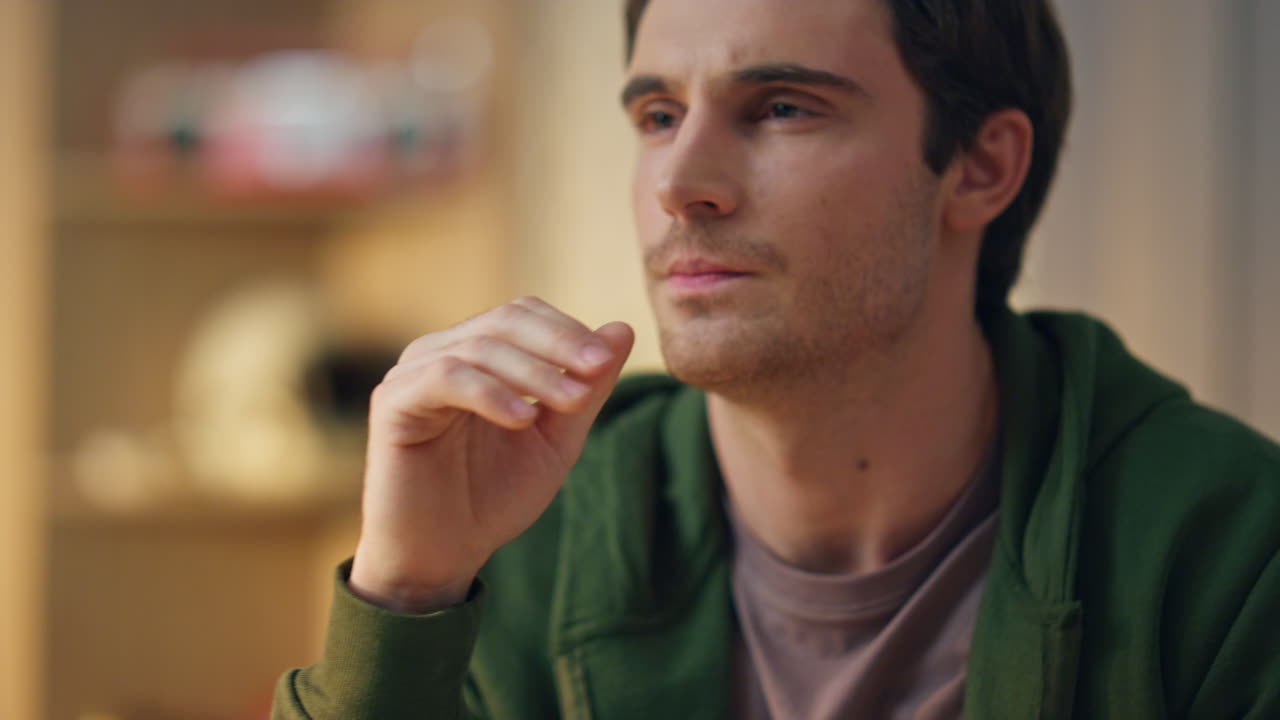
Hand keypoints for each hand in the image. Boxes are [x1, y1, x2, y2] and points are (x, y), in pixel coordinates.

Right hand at [348, 297, 634, 612]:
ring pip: (478, 347)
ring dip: (533, 372)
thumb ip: (585, 389)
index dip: (567, 330)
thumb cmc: (493, 496)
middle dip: (557, 343)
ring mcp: (411, 375)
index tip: (606, 360)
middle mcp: (439, 353)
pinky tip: (523, 419)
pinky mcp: (392, 403)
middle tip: (597, 368)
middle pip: (503, 321)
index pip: (522, 314)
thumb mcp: (555, 440)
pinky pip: (444, 379)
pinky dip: (490, 393)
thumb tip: (621, 330)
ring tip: (572, 402)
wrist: (442, 554)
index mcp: (475, 355)